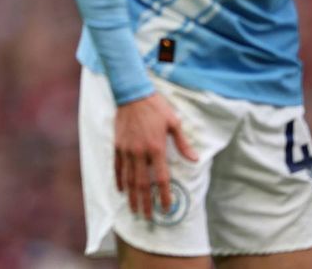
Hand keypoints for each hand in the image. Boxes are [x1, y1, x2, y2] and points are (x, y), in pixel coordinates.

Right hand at [113, 92, 197, 218]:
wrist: (132, 93)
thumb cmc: (155, 107)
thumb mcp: (174, 122)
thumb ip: (183, 143)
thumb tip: (194, 159)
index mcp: (156, 148)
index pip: (161, 178)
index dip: (163, 195)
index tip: (166, 208)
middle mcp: (140, 152)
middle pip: (142, 184)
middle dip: (145, 202)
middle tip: (147, 217)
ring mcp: (126, 150)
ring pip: (128, 179)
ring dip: (132, 196)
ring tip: (134, 210)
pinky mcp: (117, 145)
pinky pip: (117, 167)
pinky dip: (119, 180)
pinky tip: (121, 190)